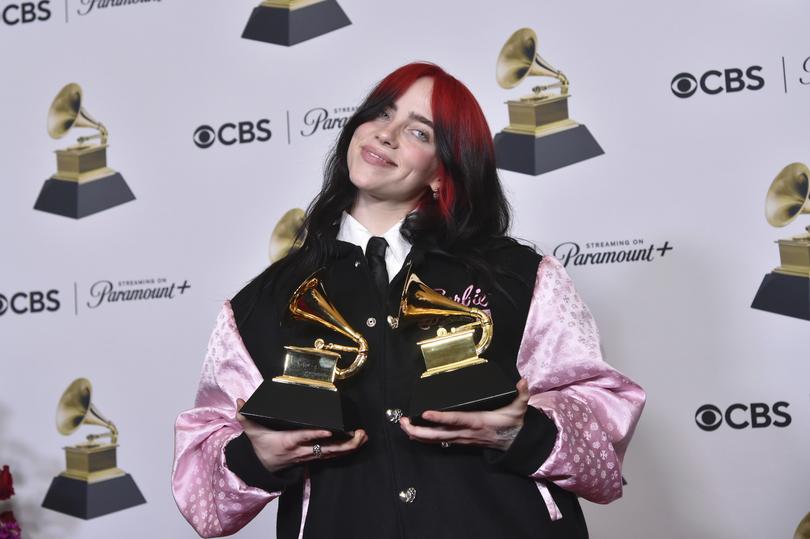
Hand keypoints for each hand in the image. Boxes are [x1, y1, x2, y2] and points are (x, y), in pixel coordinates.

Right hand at [236, 398, 367, 472]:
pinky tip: (359, 442)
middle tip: (358, 434)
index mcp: (287, 442)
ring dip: (350, 446)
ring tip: (363, 436)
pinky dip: (346, 450)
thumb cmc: (260, 446)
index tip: (329, 432)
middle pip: (325, 449)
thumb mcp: (251, 431)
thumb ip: (245, 416)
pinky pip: (332, 455)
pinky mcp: (313, 458)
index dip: (316, 436)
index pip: (303, 438)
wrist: (261, 467)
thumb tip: (240, 402)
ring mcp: (308, 456)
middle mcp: (301, 451)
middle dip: (344, 443)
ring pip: (332, 454)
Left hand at [399, 379, 528, 451]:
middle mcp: (466, 432)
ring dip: (418, 434)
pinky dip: (424, 438)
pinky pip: (439, 441)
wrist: (515, 443)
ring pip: (436, 439)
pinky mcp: (459, 440)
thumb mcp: (519, 408)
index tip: (426, 413)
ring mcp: (461, 438)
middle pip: (439, 434)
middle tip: (403, 422)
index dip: (441, 418)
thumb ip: (521, 394)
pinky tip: (412, 434)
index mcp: (477, 422)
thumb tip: (523, 381)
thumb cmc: (513, 423)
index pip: (456, 419)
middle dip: (419, 429)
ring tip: (402, 426)